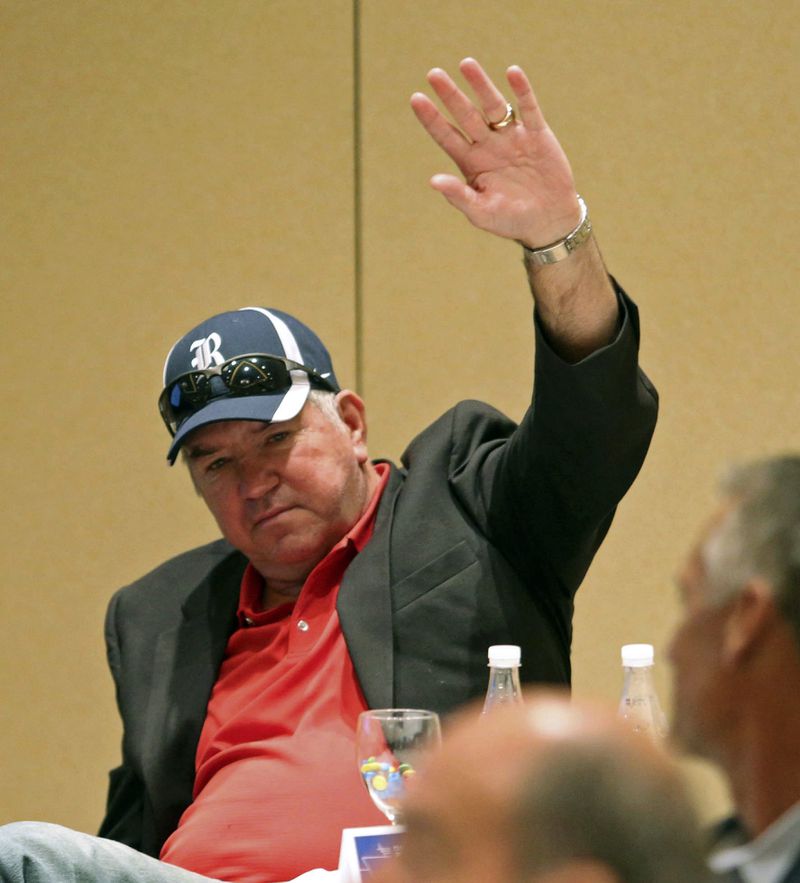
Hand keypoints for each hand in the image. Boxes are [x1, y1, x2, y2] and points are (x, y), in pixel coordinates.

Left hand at [411, 58, 580, 248]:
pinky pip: (528, 108)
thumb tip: (433, 181)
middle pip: (466, 115)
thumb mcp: (482, 213)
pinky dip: (521, 91)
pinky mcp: (537, 134)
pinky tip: (512, 73)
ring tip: (465, 64)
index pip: (446, 136)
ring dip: (480, 85)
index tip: (416, 99)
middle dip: (450, 95)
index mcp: (471, 163)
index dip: (431, 119)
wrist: (549, 221)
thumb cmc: (511, 220)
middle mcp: (488, 145)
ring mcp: (512, 137)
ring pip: (493, 105)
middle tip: (433, 74)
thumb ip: (459, 197)